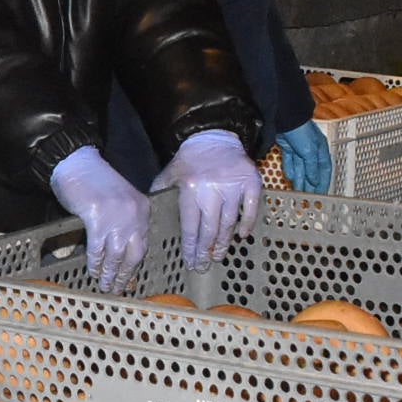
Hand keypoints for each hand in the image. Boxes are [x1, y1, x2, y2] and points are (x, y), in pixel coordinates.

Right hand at [48, 146, 149, 291]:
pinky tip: (92, 270)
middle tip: (116, 288)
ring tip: (103, 284)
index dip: (135, 266)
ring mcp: (117, 216)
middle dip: (125, 275)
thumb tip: (118, 257)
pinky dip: (94, 262)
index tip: (129, 280)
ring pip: (116, 255)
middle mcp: (134, 214)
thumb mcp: (117, 202)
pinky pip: (97, 248)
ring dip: (109, 273)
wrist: (76, 162)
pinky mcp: (97, 218)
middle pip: (134, 254)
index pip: (143, 244)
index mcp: (142, 209)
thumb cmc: (93, 182)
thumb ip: (122, 224)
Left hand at [159, 130, 263, 265]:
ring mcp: (233, 185)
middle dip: (206, 251)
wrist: (213, 136)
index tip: (191, 262)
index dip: (191, 247)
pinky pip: (251, 208)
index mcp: (190, 188)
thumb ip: (160, 195)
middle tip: (204, 266)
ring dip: (224, 242)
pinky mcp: (251, 181)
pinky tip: (242, 236)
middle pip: (210, 229)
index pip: (190, 226)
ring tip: (219, 255)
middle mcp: (212, 188)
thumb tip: (150, 219)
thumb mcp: (170, 174)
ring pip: (230, 222)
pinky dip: (248, 224)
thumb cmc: (190, 160)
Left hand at [275, 120, 333, 194]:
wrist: (284, 117)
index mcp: (321, 149)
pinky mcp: (287, 147)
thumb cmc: (302, 130)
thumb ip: (312, 167)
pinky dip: (290, 169)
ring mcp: (299, 148)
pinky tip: (290, 178)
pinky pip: (290, 161)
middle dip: (309, 184)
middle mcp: (311, 150)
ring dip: (299, 180)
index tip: (321, 194)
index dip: (323, 182)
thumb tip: (314, 180)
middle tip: (307, 197)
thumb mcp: (310, 151)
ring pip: (300, 168)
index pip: (324, 170)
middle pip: (311, 171)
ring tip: (297, 191)